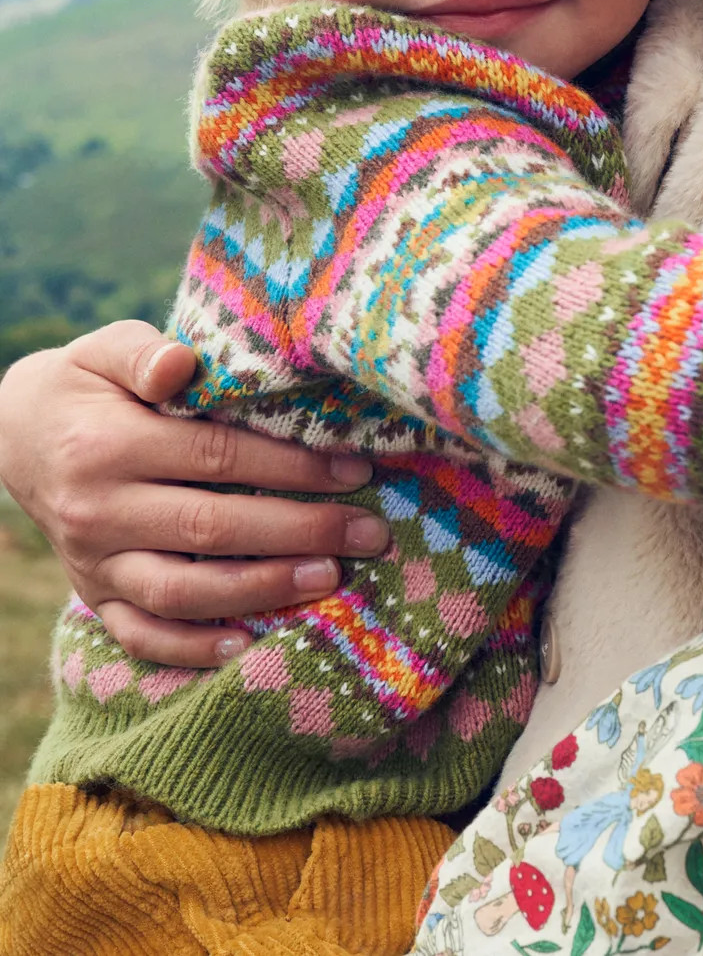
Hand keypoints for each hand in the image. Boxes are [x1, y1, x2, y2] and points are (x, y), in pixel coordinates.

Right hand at [0, 321, 389, 666]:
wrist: (15, 434)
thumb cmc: (88, 383)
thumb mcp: (106, 349)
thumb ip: (145, 352)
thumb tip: (180, 364)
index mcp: (108, 445)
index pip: (217, 458)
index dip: (291, 467)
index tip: (355, 470)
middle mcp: (98, 511)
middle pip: (211, 528)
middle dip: (300, 532)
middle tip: (370, 533)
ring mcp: (93, 562)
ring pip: (182, 591)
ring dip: (261, 589)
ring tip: (330, 580)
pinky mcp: (93, 594)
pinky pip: (140, 634)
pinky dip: (190, 649)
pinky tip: (246, 644)